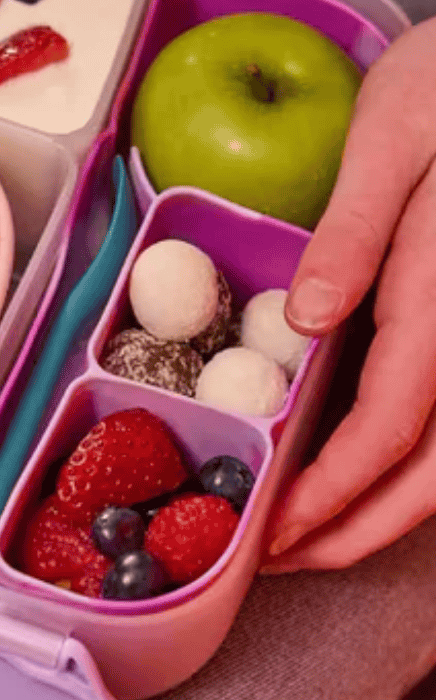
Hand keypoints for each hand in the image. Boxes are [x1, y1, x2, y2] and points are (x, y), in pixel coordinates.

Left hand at [264, 17, 435, 570]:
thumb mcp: (394, 138)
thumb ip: (356, 230)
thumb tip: (309, 320)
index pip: (393, 423)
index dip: (337, 493)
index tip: (279, 534)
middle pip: (434, 468)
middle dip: (357, 528)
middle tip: (281, 561)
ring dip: (382, 510)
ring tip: (309, 537)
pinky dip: (405, 461)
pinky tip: (355, 469)